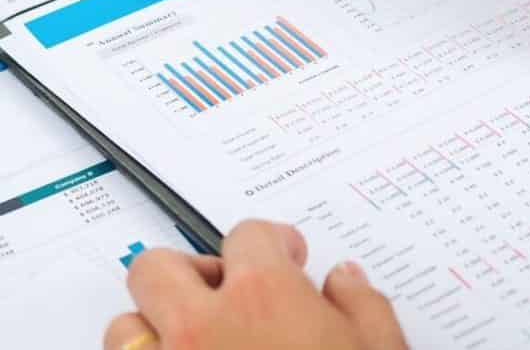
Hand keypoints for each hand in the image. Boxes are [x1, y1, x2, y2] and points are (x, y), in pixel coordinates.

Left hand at [103, 220, 406, 349]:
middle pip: (157, 267)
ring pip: (123, 329)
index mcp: (263, 295)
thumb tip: (345, 281)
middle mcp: (201, 326)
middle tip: (223, 292)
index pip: (247, 234)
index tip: (285, 258)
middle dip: (189, 272)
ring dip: (152, 331)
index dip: (271, 242)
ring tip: (191, 347)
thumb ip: (363, 305)